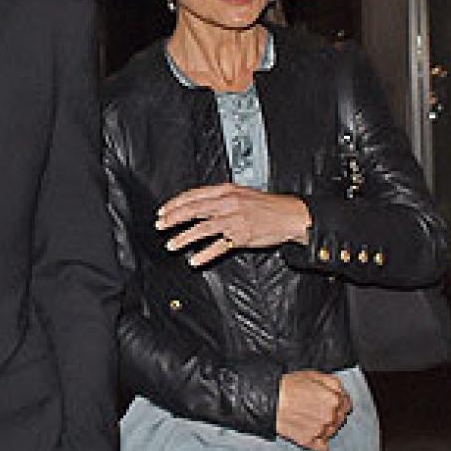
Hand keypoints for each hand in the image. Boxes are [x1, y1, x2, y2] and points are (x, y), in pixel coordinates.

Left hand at [156, 184, 310, 266]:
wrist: (290, 214)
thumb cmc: (267, 206)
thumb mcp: (241, 194)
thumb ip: (221, 198)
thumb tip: (199, 204)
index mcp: (226, 191)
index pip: (194, 195)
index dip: (175, 203)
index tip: (163, 211)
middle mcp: (228, 203)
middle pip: (194, 210)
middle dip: (173, 219)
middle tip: (160, 226)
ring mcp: (234, 219)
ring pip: (202, 228)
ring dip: (184, 237)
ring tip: (171, 245)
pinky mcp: (241, 236)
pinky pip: (219, 246)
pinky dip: (205, 253)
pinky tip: (195, 259)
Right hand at [276, 371, 351, 450]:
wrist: (270, 399)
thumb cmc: (288, 386)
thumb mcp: (314, 375)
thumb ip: (333, 384)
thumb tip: (341, 393)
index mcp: (334, 399)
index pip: (346, 405)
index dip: (339, 403)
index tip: (332, 403)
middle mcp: (330, 416)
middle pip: (339, 419)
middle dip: (332, 414)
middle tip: (317, 410)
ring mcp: (320, 430)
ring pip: (331, 432)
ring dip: (325, 427)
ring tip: (311, 419)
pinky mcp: (308, 441)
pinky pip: (322, 447)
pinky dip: (320, 443)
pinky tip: (314, 435)